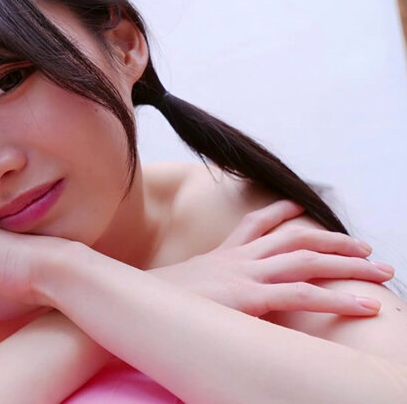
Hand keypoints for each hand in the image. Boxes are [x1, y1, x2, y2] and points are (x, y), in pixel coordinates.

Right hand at [149, 200, 393, 315]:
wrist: (132, 305)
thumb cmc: (152, 301)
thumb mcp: (176, 288)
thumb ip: (195, 286)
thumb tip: (198, 296)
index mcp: (220, 255)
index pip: (253, 225)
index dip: (280, 212)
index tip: (299, 207)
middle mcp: (237, 259)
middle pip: (294, 238)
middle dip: (333, 241)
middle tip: (365, 247)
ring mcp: (245, 275)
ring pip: (307, 261)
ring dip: (349, 264)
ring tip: (380, 269)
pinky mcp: (250, 297)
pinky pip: (304, 295)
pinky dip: (339, 299)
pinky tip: (366, 305)